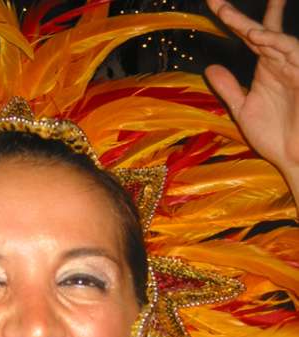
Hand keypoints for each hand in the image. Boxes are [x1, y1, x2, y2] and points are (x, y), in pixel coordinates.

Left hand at [205, 0, 298, 204]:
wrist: (294, 156)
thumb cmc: (274, 135)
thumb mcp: (242, 108)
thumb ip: (228, 88)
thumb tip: (210, 68)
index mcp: (266, 67)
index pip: (249, 36)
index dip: (232, 20)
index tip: (213, 4)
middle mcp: (280, 62)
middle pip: (259, 32)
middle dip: (236, 17)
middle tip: (214, 0)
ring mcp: (293, 67)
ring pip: (276, 39)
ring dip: (254, 27)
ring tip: (228, 17)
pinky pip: (292, 52)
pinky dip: (276, 43)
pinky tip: (258, 37)